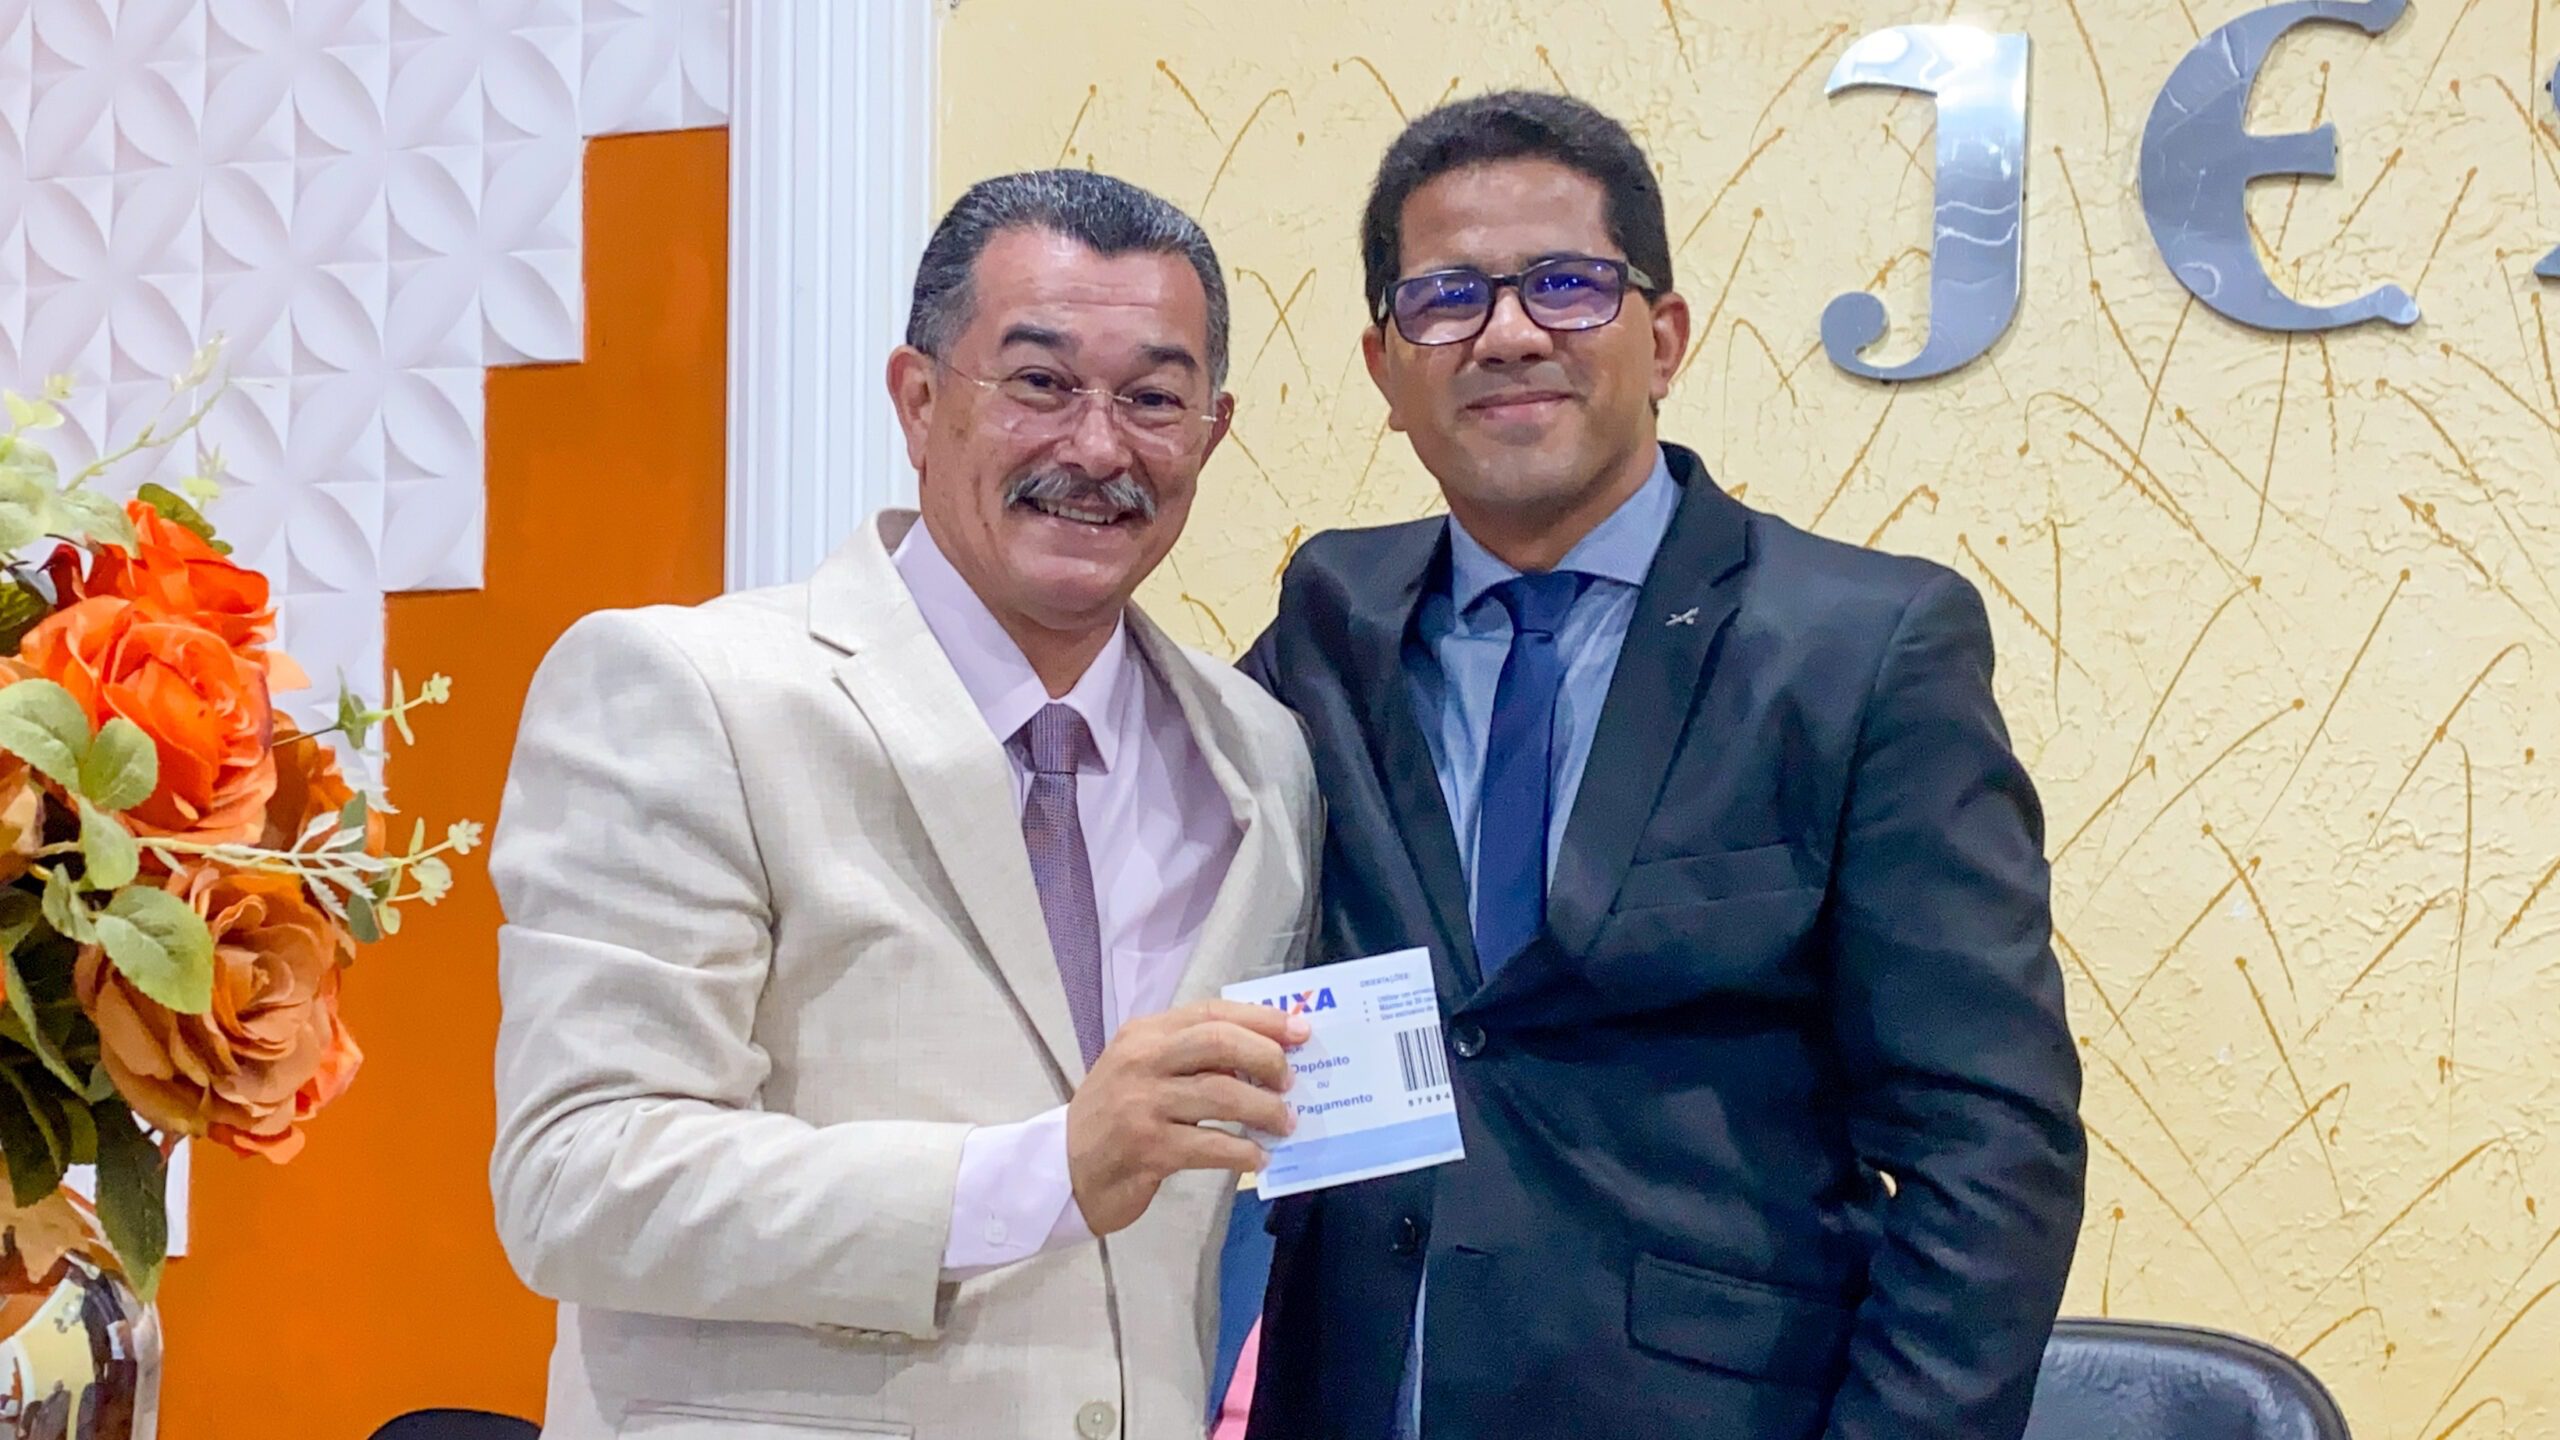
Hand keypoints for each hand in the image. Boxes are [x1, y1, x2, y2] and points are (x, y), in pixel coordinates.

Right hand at [1067, 999, 1308, 1235]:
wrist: (1062, 1168)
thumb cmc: (1112, 1116)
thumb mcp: (1140, 1070)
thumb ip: (1188, 1058)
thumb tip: (1261, 1057)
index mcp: (1144, 1034)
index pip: (1211, 1013)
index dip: (1261, 1020)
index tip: (1300, 1031)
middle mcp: (1142, 1061)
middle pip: (1219, 1043)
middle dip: (1267, 1058)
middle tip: (1289, 1081)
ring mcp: (1143, 1104)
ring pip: (1222, 1094)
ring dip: (1264, 1110)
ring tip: (1284, 1123)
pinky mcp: (1149, 1148)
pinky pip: (1211, 1145)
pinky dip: (1243, 1151)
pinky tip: (1256, 1157)